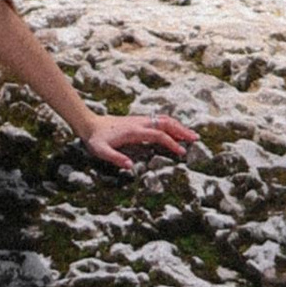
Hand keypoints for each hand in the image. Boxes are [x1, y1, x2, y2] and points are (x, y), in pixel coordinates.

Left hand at [77, 112, 198, 177]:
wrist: (89, 124)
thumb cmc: (96, 140)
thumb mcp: (101, 151)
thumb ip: (115, 158)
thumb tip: (130, 167)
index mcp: (134, 131)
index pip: (158, 135)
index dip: (171, 143)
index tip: (182, 152)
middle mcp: (139, 123)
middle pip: (165, 123)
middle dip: (181, 130)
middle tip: (196, 138)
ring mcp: (139, 120)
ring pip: (163, 119)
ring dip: (178, 126)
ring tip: (190, 135)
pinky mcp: (138, 120)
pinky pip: (158, 120)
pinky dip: (170, 124)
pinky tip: (175, 131)